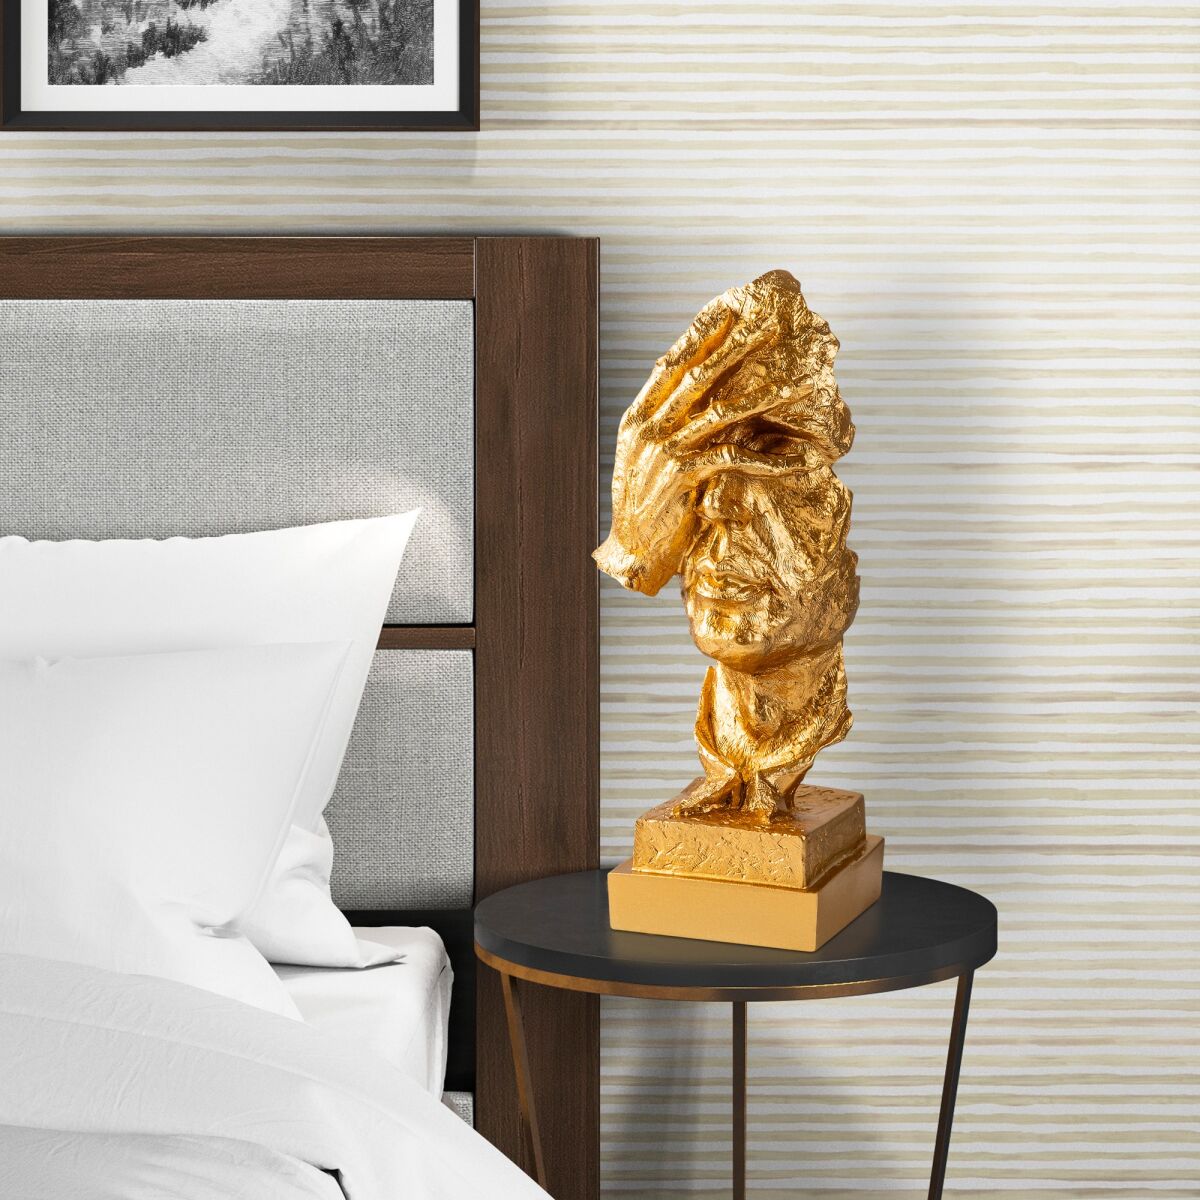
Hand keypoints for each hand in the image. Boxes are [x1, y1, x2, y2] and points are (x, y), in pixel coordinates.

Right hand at [594, 302, 812, 594]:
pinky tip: (796, 461)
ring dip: (767, 397)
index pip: (673, 363)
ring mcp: (664, 450)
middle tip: (774, 323)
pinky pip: (732, 458)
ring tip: (802, 383)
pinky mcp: (682, 478)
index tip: (731, 307)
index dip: (703, 333)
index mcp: (640, 417)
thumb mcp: (653, 460)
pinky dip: (767, 460)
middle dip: (740, 346)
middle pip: (701, 375)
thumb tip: (705, 403)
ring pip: (722, 412)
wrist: (630, 554)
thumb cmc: (647, 509)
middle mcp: (650, 427)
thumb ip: (673, 429)